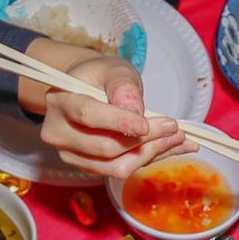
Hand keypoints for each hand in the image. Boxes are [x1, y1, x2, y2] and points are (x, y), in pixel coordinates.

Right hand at [20, 38, 193, 179]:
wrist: (87, 92)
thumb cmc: (99, 78)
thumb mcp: (113, 69)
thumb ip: (123, 85)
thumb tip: (135, 111)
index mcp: (60, 102)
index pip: (88, 116)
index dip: (119, 122)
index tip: (146, 125)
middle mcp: (59, 133)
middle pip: (105, 147)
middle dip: (145, 140)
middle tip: (175, 129)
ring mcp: (72, 156)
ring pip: (115, 167)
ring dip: (151, 154)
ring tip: (179, 140)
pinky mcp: (89, 168)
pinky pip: (122, 170)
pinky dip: (149, 160)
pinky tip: (170, 148)